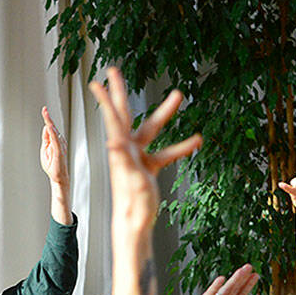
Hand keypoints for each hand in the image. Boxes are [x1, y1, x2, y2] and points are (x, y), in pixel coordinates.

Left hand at [40, 107, 68, 185]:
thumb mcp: (45, 150)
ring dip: (50, 123)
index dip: (47, 119)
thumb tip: (47, 128)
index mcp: (55, 142)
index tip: (45, 110)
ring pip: (54, 132)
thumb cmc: (52, 166)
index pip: (50, 128)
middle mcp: (59, 142)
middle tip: (44, 109)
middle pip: (52, 128)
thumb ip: (46, 139)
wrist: (58, 177)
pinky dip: (53, 133)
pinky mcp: (59, 151)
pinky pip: (56, 140)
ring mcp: (60, 146)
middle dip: (48, 119)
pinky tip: (50, 126)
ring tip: (46, 114)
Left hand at [90, 67, 200, 239]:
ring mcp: (137, 157)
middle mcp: (126, 149)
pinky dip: (181, 147)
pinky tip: (197, 140)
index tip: (97, 82)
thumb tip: (114, 141)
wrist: (134, 224)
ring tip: (179, 94)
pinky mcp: (147, 167)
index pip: (114, 119)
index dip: (107, 100)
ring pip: (152, 129)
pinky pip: (166, 153)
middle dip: (120, 92)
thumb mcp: (129, 178)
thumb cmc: (131, 204)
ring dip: (165, 113)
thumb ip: (123, 159)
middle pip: (123, 114)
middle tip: (114, 71)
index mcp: (120, 149)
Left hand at [178, 264, 258, 294]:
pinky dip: (216, 286)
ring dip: (235, 279)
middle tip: (251, 268)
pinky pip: (210, 293)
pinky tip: (221, 278)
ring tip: (243, 270)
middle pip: (236, 290)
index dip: (247, 285)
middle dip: (244, 278)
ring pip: (227, 289)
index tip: (253, 276)